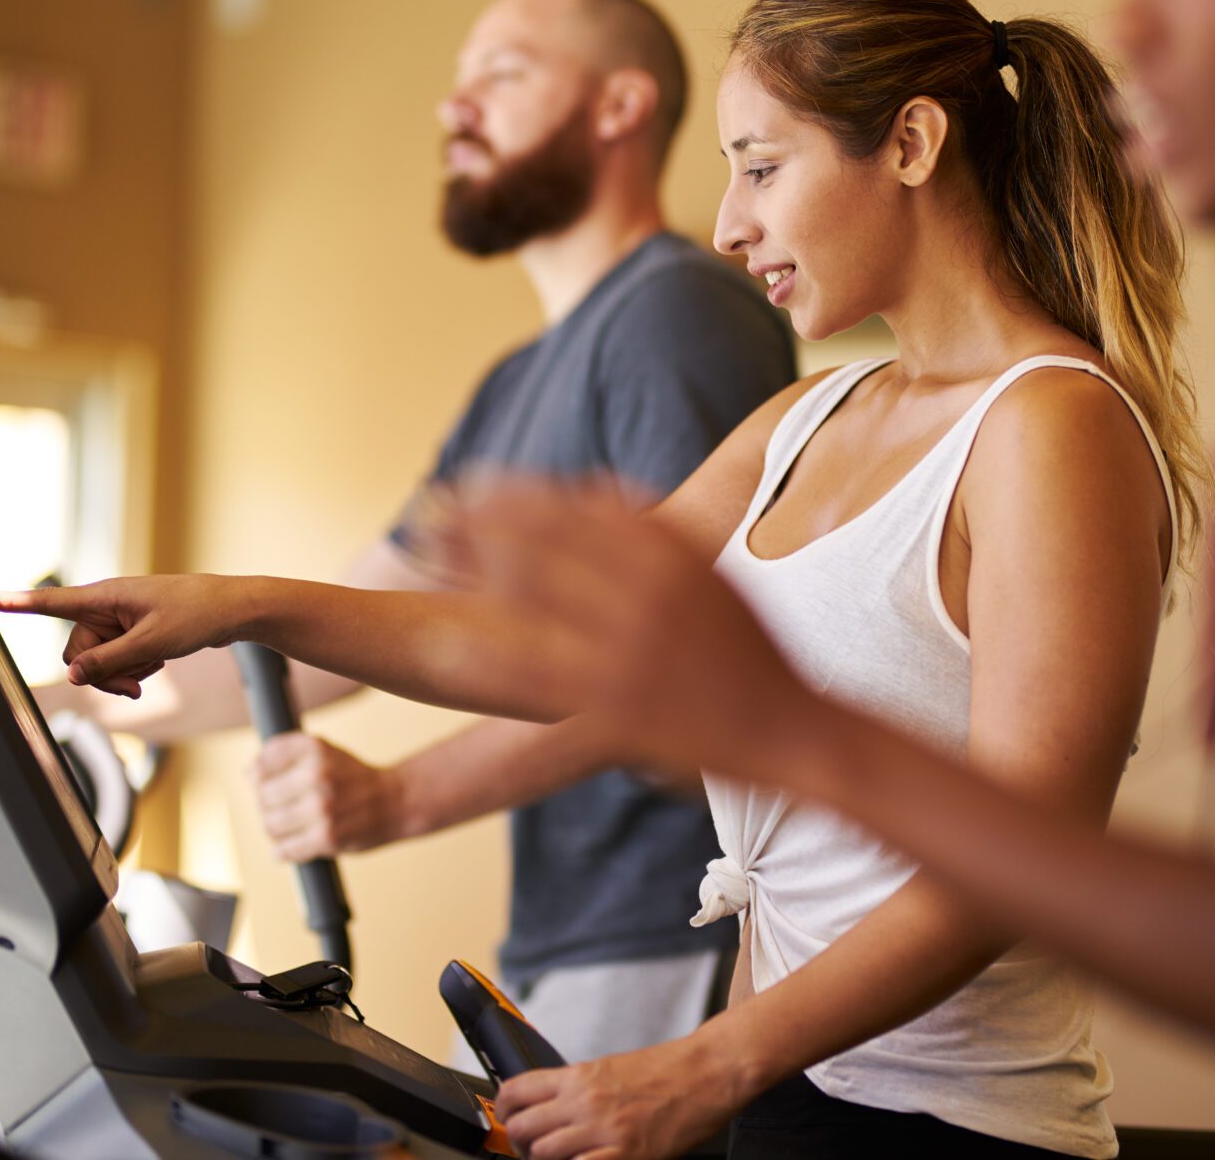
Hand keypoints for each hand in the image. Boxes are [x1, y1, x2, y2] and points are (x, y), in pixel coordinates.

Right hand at [0, 574, 254, 699]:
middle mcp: (105, 606)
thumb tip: (70, 677)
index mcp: (105, 596)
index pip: (49, 603)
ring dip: (121, 674)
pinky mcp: (131, 632)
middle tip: (135, 684)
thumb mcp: (152, 644)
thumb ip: (109, 662)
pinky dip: (134, 669)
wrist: (232, 611)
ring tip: (154, 668)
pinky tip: (160, 662)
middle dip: (101, 673)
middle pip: (77, 652)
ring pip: (97, 662)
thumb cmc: (195, 616)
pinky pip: (117, 662)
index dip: (12, 602)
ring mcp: (119, 620)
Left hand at [252, 732, 408, 859]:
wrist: (396, 801)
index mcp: (315, 748)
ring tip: (292, 825)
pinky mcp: (326, 837)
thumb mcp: (325, 751)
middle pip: (262, 796)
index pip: (261, 764)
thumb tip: (248, 772)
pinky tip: (294, 843)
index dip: (259, 775)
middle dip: (268, 804)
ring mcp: (321, 808)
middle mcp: (318, 775)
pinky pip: (283, 850)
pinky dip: (283, 850)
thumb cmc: (354, 777)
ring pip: (270, 824)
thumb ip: (286, 755)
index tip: (270, 781)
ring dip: (276, 829)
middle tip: (284, 807)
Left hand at [448, 482, 801, 782]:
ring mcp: (629, 650)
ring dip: (469, 574)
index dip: (510, 493)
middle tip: (425, 507)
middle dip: (475, 522)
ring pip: (531, 599)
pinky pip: (536, 675)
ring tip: (422, 557)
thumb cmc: (749, 651)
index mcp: (671, 553)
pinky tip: (443, 648)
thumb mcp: (708, 572)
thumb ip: (653, 529)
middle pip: (541, 542)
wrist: (792, 730)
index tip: (467, 482)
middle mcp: (647, 592)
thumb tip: (587, 487)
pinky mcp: (615, 706)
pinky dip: (485, 657)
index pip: (572, 508)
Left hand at [495, 1035, 748, 1159]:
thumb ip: (577, 1088)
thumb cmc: (666, 1070)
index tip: (506, 1119)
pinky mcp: (625, 1155)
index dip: (503, 1110)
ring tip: (561, 1158)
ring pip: (543, 1153)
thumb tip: (548, 1109)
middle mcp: (584, 1101)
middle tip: (531, 1147)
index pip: (516, 1091)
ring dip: (545, 1159)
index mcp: (579, 1076)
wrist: (706, 1072)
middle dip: (519, 1142)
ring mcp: (603, 1130)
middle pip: (522, 1128)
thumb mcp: (610, 1067)